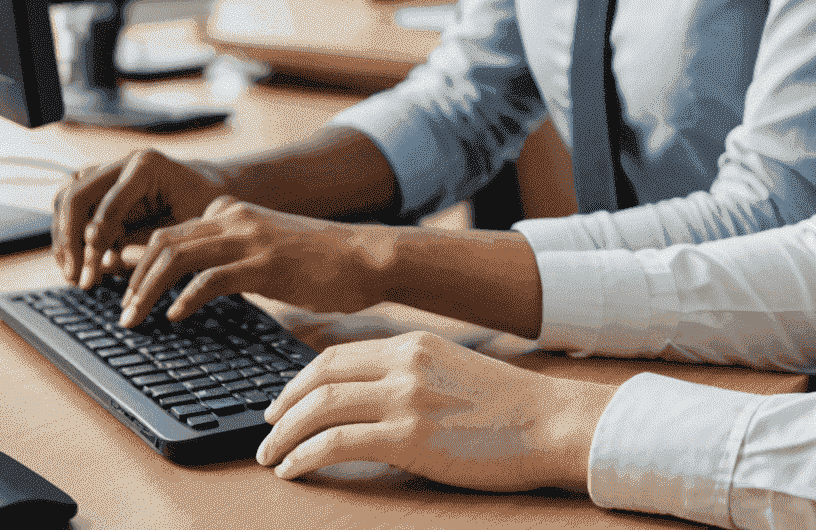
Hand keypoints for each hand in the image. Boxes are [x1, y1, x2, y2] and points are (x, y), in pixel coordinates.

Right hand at [53, 148, 228, 288]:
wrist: (208, 189)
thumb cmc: (202, 205)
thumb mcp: (189, 224)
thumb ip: (151, 241)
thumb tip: (107, 261)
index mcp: (147, 165)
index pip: (109, 201)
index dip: (98, 237)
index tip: (92, 269)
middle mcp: (121, 163)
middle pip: (75, 196)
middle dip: (70, 241)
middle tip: (78, 279)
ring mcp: (107, 173)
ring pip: (65, 202)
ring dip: (64, 242)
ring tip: (77, 279)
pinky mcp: (98, 189)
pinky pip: (69, 211)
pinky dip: (68, 240)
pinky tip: (80, 269)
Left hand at [117, 197, 390, 326]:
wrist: (367, 256)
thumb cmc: (324, 260)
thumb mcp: (271, 247)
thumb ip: (237, 256)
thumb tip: (201, 283)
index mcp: (237, 214)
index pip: (172, 230)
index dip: (141, 260)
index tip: (126, 290)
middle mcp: (238, 219)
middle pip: (164, 240)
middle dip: (133, 278)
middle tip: (123, 312)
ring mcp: (251, 239)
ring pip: (177, 255)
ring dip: (146, 290)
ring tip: (135, 319)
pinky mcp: (264, 264)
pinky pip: (210, 279)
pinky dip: (184, 298)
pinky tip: (176, 317)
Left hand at [255, 331, 611, 492]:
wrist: (550, 422)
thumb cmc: (509, 408)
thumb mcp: (453, 371)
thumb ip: (412, 376)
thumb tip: (370, 400)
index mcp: (414, 344)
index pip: (337, 356)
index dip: (299, 381)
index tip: (282, 404)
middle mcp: (405, 363)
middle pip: (319, 376)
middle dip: (282, 406)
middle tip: (266, 432)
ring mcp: (406, 398)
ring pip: (320, 407)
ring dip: (285, 435)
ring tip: (271, 458)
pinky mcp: (410, 437)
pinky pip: (337, 442)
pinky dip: (305, 456)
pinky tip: (295, 471)